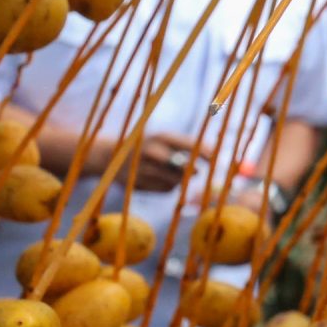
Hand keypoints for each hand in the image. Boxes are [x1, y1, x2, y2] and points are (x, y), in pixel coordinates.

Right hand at [80, 127, 208, 193]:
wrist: (110, 156)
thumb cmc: (148, 146)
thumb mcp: (164, 140)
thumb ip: (187, 146)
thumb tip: (214, 153)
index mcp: (161, 137)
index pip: (188, 144)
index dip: (204, 153)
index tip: (216, 160)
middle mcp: (152, 151)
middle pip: (181, 165)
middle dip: (190, 170)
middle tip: (199, 171)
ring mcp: (144, 169)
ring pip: (174, 180)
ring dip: (180, 179)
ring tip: (172, 171)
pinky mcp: (139, 184)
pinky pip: (164, 189)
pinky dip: (168, 186)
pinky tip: (157, 179)